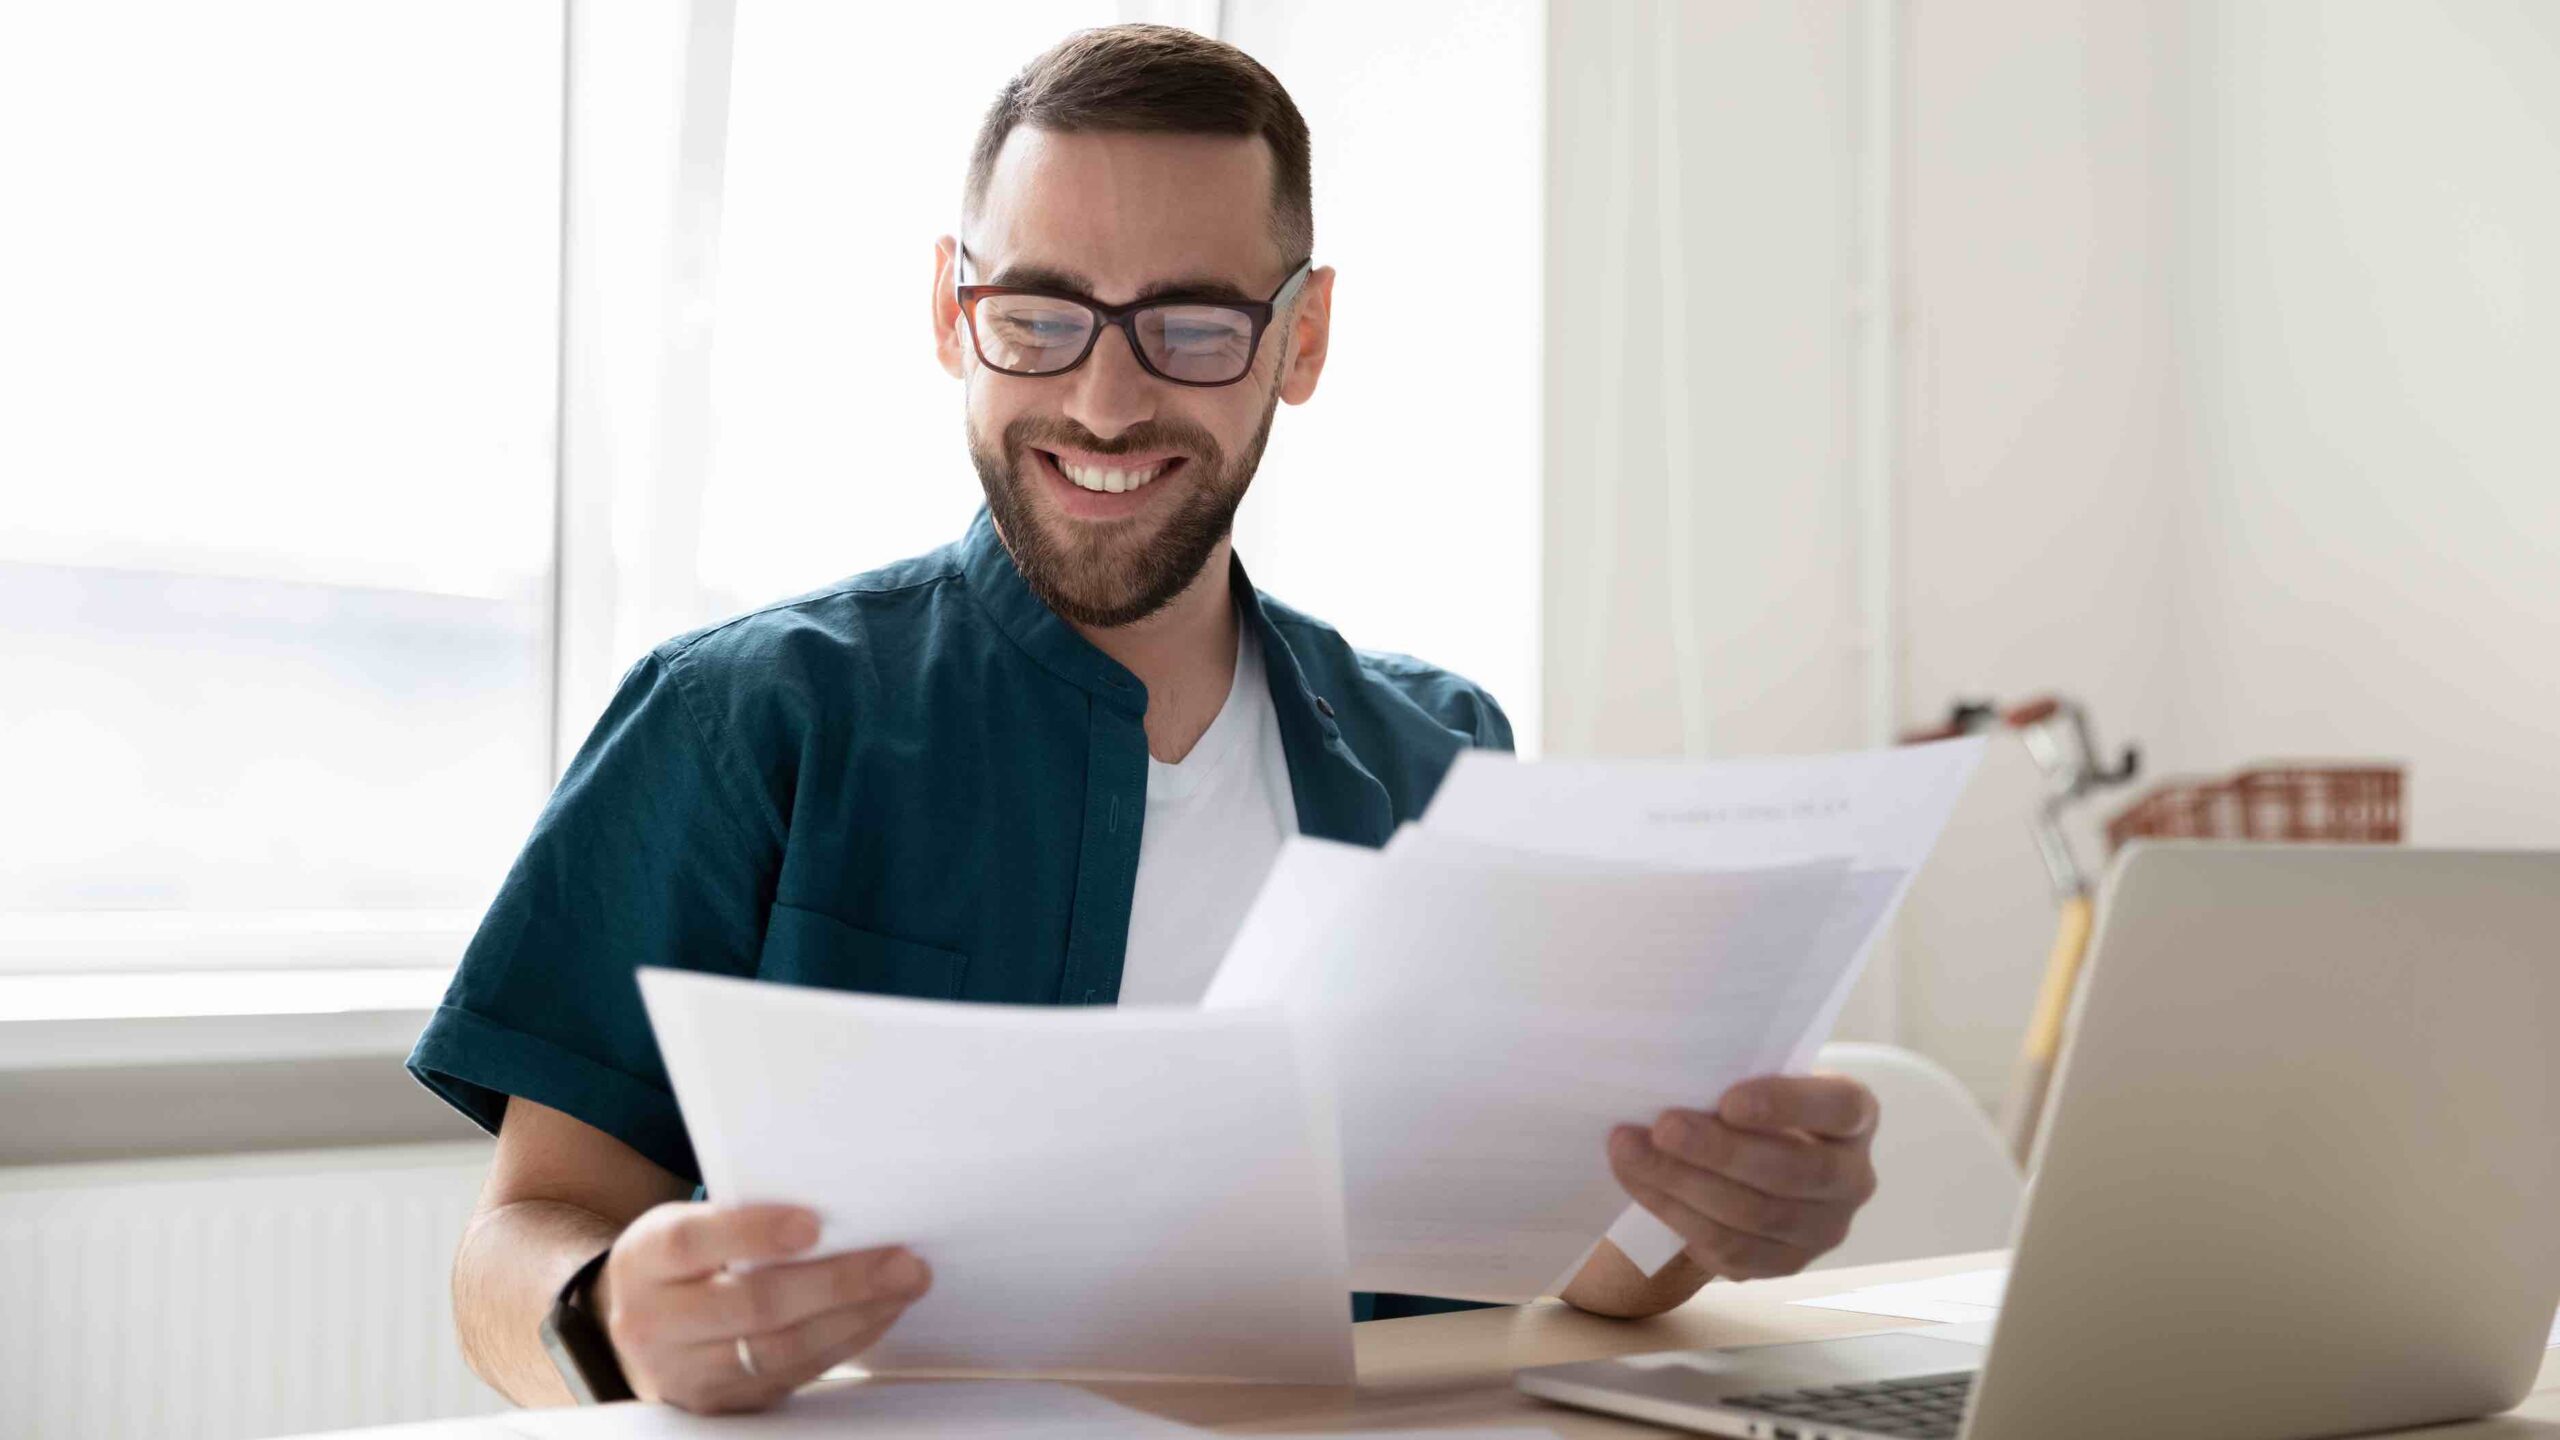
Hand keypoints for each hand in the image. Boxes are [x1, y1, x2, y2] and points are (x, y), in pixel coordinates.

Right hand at [594, 1202, 930, 1413]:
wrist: (646, 1329)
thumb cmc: (684, 1260)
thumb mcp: (688, 1225)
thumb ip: (740, 1214)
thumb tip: (835, 1199)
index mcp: (642, 1261)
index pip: (690, 1244)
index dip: (752, 1233)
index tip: (812, 1224)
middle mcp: (654, 1324)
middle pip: (752, 1306)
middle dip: (837, 1282)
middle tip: (900, 1261)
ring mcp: (688, 1373)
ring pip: (781, 1350)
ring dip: (855, 1316)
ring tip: (903, 1284)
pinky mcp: (725, 1403)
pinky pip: (794, 1374)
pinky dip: (845, 1340)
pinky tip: (878, 1312)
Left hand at [1608, 1073, 1878, 1281]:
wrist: (1744, 1162)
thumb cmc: (1747, 1104)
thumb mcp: (1753, 1077)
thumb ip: (1732, 1073)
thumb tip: (1670, 1073)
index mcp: (1855, 1114)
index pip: (1839, 1107)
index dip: (1787, 1105)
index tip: (1727, 1100)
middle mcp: (1852, 1176)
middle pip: (1792, 1171)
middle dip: (1718, 1150)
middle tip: (1662, 1127)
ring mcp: (1824, 1228)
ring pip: (1754, 1215)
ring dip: (1682, 1183)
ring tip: (1629, 1152)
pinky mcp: (1785, 1263)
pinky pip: (1730, 1250)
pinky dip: (1677, 1215)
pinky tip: (1642, 1185)